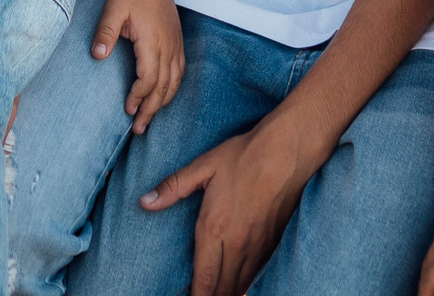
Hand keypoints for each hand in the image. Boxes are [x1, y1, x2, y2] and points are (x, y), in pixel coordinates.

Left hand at [93, 0, 184, 132]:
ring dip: (162, 103)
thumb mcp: (113, 10)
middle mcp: (168, 46)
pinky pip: (180, 73)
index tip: (128, 108)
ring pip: (174, 83)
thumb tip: (97, 55)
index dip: (139, 96)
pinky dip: (173, 89)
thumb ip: (105, 33)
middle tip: (138, 129)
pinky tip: (164, 97)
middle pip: (163, 87)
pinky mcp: (178, 43)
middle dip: (151, 110)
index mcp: (152, 41)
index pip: (149, 78)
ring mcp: (176, 45)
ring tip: (150, 119)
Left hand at [141, 120, 315, 295]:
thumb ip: (173, 187)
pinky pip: (256, 275)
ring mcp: (257, 246)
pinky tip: (237, 287)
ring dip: (227, 294)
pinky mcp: (272, 242)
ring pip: (240, 285)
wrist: (287, 151)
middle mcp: (237, 243)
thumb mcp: (204, 166)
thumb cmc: (244, 156)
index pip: (204, 278)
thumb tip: (145, 201)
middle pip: (222, 289)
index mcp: (214, 227)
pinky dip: (244, 285)